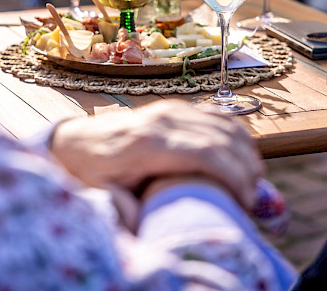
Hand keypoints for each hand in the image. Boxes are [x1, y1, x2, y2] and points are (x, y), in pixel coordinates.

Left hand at [50, 101, 263, 207]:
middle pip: (221, 138)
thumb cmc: (88, 174)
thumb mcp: (98, 194)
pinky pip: (215, 114)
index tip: (244, 202)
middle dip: (246, 167)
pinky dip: (236, 134)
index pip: (205, 153)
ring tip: (253, 180)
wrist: (73, 142)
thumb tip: (139, 219)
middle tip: (254, 198)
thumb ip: (119, 207)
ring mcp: (169, 109)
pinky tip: (242, 157)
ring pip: (223, 123)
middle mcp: (162, 120)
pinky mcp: (173, 107)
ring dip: (246, 150)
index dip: (233, 176)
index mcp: (147, 144)